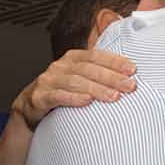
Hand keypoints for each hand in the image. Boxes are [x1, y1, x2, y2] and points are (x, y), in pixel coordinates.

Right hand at [13, 49, 135, 128]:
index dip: (114, 61)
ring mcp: (49, 80)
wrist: (31, 109)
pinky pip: (57, 96)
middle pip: (89, 69)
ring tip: (114, 97)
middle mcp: (60, 66)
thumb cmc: (61, 93)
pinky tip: (86, 101)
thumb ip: (98, 75)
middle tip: (130, 86)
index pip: (96, 56)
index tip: (133, 69)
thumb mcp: (79, 80)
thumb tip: (129, 76)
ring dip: (97, 88)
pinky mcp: (40, 97)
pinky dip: (73, 98)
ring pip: (75, 82)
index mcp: (72, 58)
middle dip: (111, 77)